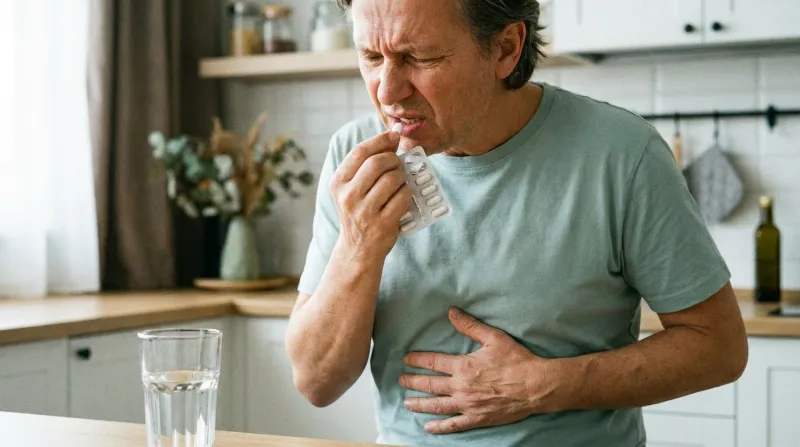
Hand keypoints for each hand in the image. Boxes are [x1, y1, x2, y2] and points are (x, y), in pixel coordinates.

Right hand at [330, 130, 412, 259]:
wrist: (358, 248)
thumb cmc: (359, 212)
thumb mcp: (352, 188)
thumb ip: (367, 164)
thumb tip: (393, 137)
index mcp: (338, 183)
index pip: (359, 152)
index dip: (380, 140)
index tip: (394, 136)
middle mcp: (348, 196)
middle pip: (377, 163)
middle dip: (393, 159)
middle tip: (398, 164)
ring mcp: (365, 211)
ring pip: (392, 179)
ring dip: (402, 176)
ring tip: (399, 182)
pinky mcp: (382, 224)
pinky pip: (402, 197)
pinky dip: (407, 192)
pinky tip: (403, 196)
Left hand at [399, 308, 556, 434]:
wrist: (536, 386)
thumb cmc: (517, 360)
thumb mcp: (494, 338)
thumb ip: (470, 326)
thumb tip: (451, 312)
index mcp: (463, 367)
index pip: (433, 362)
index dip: (417, 360)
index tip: (406, 359)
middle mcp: (461, 387)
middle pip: (430, 384)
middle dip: (412, 382)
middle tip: (401, 380)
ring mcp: (467, 405)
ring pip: (437, 406)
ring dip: (420, 404)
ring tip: (407, 402)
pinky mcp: (477, 419)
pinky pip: (454, 425)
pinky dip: (439, 427)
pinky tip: (428, 427)